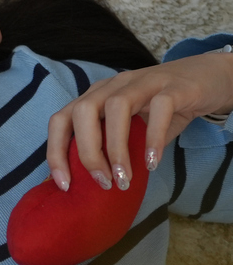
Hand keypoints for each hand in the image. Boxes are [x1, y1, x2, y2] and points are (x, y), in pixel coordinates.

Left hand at [47, 53, 232, 191]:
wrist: (209, 80)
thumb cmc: (163, 110)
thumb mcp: (133, 129)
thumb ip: (112, 148)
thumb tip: (91, 184)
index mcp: (96, 96)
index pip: (61, 120)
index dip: (56, 152)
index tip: (64, 184)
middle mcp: (113, 85)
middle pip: (83, 112)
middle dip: (87, 152)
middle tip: (103, 182)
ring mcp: (143, 82)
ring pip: (117, 107)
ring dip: (117, 148)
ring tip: (124, 178)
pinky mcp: (174, 86)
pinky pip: (160, 107)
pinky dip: (153, 137)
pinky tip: (152, 162)